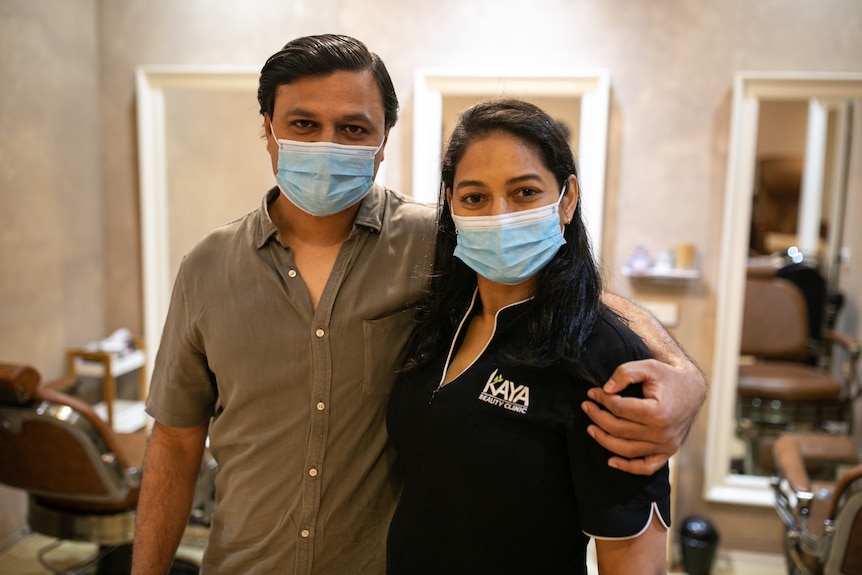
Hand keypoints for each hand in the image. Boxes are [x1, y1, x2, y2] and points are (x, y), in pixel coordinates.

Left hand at [582, 358, 705, 474]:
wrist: (692, 389)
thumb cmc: (668, 377)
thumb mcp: (647, 367)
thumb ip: (625, 373)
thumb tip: (606, 389)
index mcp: (658, 412)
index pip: (619, 409)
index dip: (602, 399)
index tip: (592, 393)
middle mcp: (662, 433)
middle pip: (619, 429)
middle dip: (598, 417)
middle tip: (586, 407)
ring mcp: (666, 446)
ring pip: (627, 450)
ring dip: (604, 440)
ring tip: (590, 428)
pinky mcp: (668, 452)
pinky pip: (646, 467)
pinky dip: (628, 467)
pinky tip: (610, 461)